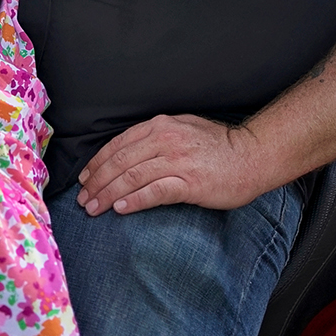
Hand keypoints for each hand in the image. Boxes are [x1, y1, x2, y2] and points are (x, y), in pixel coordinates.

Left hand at [76, 114, 269, 215]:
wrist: (253, 155)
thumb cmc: (219, 145)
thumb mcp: (184, 128)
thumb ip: (157, 136)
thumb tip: (130, 151)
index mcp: (161, 126)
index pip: (118, 144)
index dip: (97, 163)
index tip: (85, 178)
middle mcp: (165, 140)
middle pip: (119, 162)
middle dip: (97, 182)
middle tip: (83, 199)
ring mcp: (177, 161)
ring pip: (131, 177)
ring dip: (108, 194)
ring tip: (94, 208)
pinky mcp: (190, 182)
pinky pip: (154, 192)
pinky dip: (134, 201)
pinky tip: (120, 209)